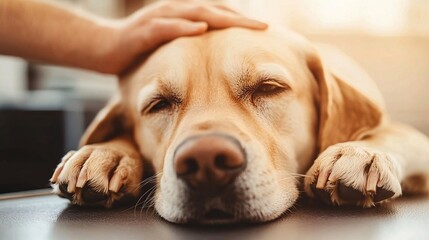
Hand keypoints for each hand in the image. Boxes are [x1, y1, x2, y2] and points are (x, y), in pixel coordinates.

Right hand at [98, 0, 266, 73]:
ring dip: (221, 18)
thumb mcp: (165, 47)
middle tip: (264, 27)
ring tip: (244, 24)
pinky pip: (168, 27)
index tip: (261, 30)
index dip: (237, 19)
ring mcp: (159, 19)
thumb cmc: (135, 49)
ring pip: (195, 14)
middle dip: (239, 19)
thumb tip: (205, 57)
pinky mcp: (144, 31)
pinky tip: (202, 29)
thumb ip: (185, 47)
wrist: (100, 46)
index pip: (214, 13)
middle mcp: (173, 11)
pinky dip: (185, 27)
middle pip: (212, 11)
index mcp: (180, 16)